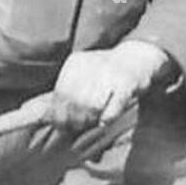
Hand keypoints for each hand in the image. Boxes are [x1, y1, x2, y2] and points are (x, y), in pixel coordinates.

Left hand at [50, 41, 172, 132]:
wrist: (137, 57)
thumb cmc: (106, 74)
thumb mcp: (83, 76)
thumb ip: (66, 95)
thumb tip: (48, 117)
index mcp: (76, 63)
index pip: (61, 93)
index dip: (60, 114)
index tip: (63, 126)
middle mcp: (91, 65)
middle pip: (75, 101)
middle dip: (75, 119)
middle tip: (79, 127)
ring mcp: (110, 73)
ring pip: (92, 104)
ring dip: (90, 118)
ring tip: (92, 123)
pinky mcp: (127, 82)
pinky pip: (116, 102)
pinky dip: (109, 115)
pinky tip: (104, 122)